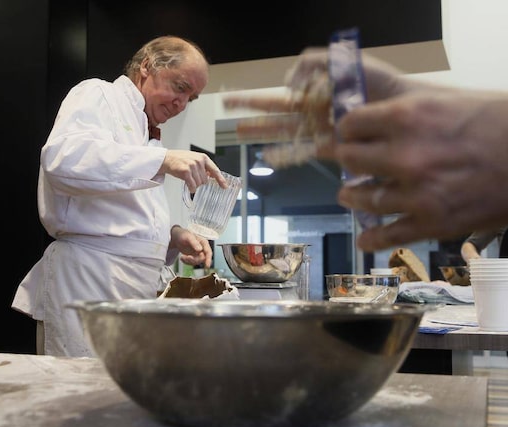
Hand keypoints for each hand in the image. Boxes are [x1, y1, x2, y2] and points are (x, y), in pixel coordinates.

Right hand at [159, 150, 226, 191]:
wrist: (166, 158)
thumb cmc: (180, 159)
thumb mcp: (194, 159)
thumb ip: (204, 167)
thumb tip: (212, 176)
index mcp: (203, 158)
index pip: (215, 170)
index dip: (220, 179)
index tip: (225, 186)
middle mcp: (199, 161)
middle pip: (205, 180)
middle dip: (200, 182)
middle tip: (192, 177)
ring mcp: (192, 166)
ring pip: (199, 184)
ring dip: (194, 185)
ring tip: (188, 179)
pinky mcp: (185, 172)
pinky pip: (192, 186)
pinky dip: (191, 188)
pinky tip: (189, 187)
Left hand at [169, 225, 212, 266]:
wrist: (177, 237)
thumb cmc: (183, 234)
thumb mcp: (188, 237)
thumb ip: (194, 243)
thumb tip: (200, 249)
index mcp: (203, 242)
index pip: (208, 252)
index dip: (209, 259)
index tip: (207, 265)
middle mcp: (202, 248)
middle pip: (202, 259)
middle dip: (194, 260)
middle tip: (187, 257)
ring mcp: (198, 253)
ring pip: (197, 262)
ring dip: (189, 261)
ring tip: (182, 257)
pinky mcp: (194, 257)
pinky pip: (192, 263)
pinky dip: (186, 262)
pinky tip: (182, 257)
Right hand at [222, 50, 409, 161]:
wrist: (405, 108)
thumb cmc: (380, 84)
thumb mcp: (346, 63)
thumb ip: (316, 63)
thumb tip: (287, 81)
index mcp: (315, 92)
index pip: (278, 96)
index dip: (254, 99)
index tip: (233, 100)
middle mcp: (313, 112)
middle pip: (275, 114)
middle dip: (250, 114)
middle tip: (227, 114)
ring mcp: (320, 130)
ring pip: (283, 132)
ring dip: (260, 133)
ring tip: (238, 134)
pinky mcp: (332, 147)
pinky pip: (302, 150)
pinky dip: (284, 154)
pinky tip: (267, 157)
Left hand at [335, 89, 507, 250]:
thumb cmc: (497, 120)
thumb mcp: (446, 99)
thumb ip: (405, 107)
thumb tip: (372, 111)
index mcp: (407, 117)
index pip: (351, 125)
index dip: (346, 130)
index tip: (346, 134)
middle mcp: (405, 156)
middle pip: (350, 160)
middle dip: (344, 160)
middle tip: (343, 162)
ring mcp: (417, 193)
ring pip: (364, 199)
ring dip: (351, 197)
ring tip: (348, 195)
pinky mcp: (434, 223)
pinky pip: (390, 235)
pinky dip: (372, 239)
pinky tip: (364, 240)